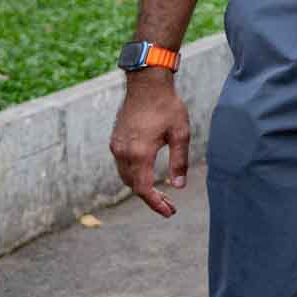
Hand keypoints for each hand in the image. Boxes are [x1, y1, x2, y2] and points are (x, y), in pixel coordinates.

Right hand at [110, 73, 189, 217]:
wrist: (146, 84)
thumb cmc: (167, 106)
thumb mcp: (180, 133)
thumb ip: (179, 161)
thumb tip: (179, 186)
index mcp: (139, 153)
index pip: (144, 189)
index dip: (156, 203)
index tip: (169, 212)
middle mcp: (123, 152)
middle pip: (134, 186)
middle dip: (151, 198)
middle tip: (170, 206)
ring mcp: (116, 146)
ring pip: (126, 177)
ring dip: (141, 188)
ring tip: (160, 194)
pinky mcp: (115, 140)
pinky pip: (122, 165)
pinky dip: (134, 175)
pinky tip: (147, 175)